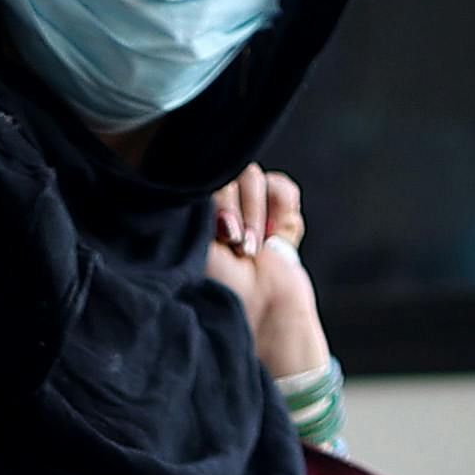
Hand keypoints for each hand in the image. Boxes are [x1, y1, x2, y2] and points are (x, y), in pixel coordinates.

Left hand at [204, 166, 327, 383]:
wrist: (262, 310)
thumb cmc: (219, 286)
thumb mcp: (194, 241)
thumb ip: (193, 200)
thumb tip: (196, 165)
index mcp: (192, 213)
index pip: (196, 172)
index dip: (211, 197)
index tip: (218, 234)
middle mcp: (220, 205)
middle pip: (226, 170)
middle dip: (233, 210)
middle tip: (236, 245)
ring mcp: (251, 207)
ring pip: (253, 176)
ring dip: (256, 215)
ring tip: (253, 249)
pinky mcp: (281, 213)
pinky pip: (282, 187)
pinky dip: (281, 210)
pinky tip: (275, 238)